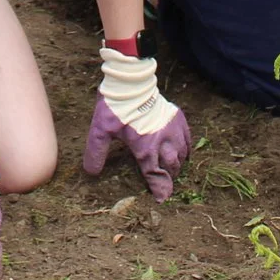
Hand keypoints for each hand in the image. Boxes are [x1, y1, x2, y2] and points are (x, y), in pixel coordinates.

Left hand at [82, 48, 191, 198]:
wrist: (131, 80)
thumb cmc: (115, 105)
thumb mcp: (101, 130)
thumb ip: (96, 153)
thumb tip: (91, 173)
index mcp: (146, 148)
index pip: (157, 176)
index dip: (160, 189)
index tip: (161, 199)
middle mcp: (164, 141)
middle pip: (171, 167)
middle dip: (167, 177)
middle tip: (162, 182)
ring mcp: (173, 129)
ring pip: (182, 155)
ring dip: (177, 164)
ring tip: (170, 168)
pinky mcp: (178, 118)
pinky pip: (188, 139)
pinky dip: (186, 149)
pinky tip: (181, 152)